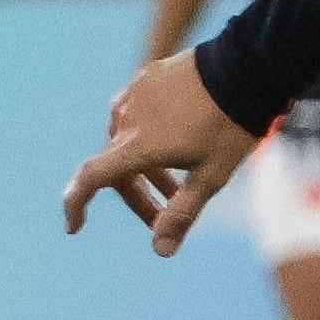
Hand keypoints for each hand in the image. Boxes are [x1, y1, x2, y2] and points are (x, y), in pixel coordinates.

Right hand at [62, 49, 254, 253]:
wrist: (246, 68)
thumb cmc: (231, 127)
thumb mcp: (211, 176)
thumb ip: (182, 213)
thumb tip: (161, 251)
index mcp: (136, 146)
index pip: (91, 180)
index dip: (76, 205)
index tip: (74, 226)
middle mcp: (125, 119)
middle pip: (116, 168)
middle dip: (137, 197)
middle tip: (162, 218)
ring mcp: (133, 96)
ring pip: (127, 142)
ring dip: (145, 169)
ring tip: (178, 185)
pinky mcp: (145, 79)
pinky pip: (136, 116)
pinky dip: (147, 139)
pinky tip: (175, 145)